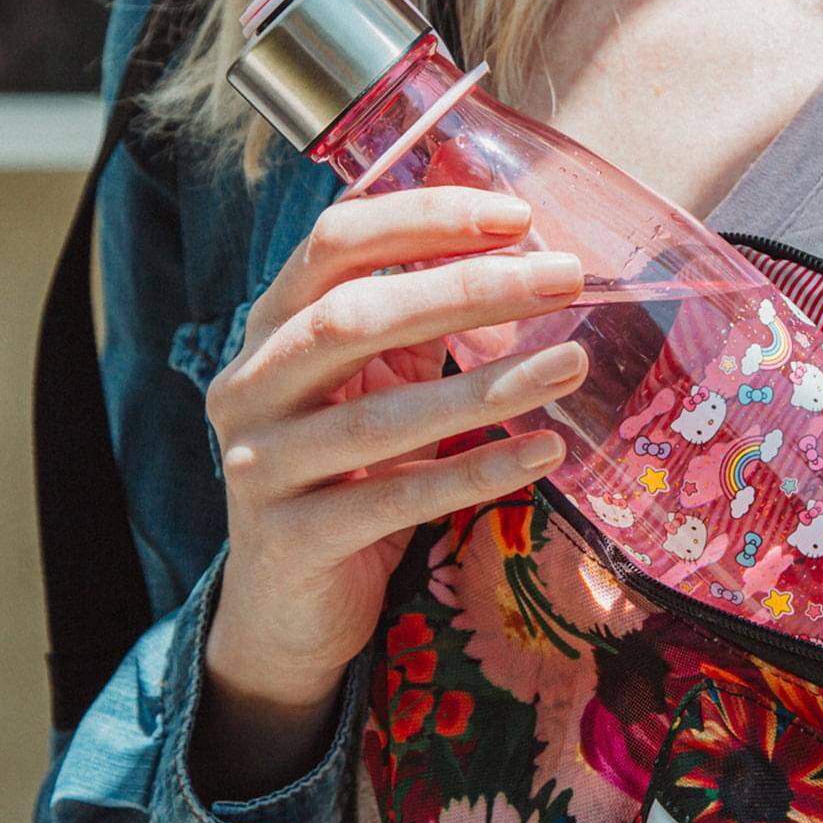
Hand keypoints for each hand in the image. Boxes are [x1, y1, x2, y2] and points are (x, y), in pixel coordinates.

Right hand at [192, 187, 587, 798]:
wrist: (284, 607)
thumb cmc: (346, 473)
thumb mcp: (374, 384)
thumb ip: (422, 326)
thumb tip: (526, 262)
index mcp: (271, 327)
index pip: (337, 242)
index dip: (423, 219)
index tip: (518, 215)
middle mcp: (250, 386)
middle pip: (354, 316)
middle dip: (468, 288)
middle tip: (564, 277)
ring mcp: (261, 465)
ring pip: (377, 417)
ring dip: (487, 386)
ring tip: (572, 363)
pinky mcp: (291, 540)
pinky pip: (394, 500)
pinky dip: (475, 472)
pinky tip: (543, 451)